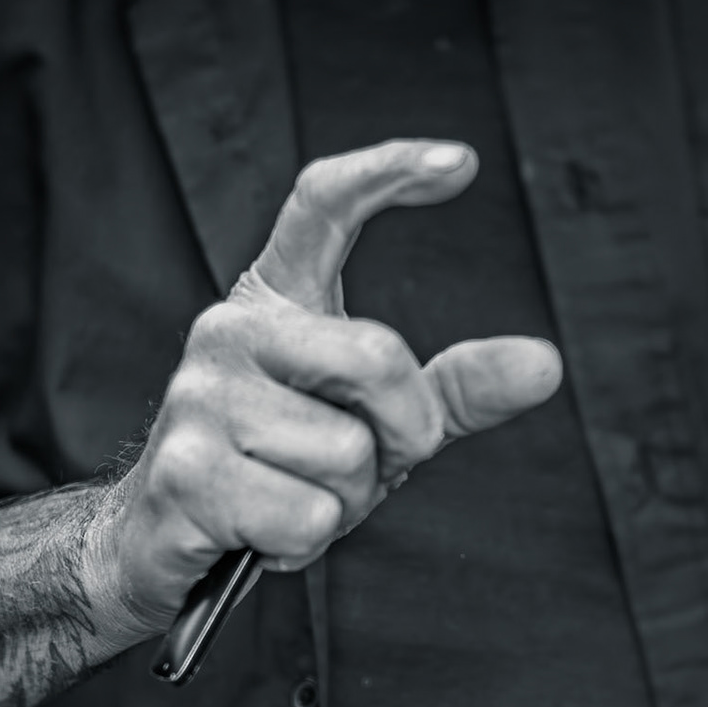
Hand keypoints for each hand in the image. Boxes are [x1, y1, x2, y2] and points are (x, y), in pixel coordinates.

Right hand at [101, 139, 563, 631]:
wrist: (163, 539)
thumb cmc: (277, 469)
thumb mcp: (375, 423)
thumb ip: (453, 391)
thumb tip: (544, 365)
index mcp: (275, 300)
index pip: (323, 205)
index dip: (389, 171)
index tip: (462, 164)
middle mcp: (230, 330)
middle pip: (376, 355)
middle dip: (403, 431)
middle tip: (369, 463)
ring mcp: (198, 396)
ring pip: (345, 454)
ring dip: (344, 501)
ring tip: (293, 498)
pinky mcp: (185, 470)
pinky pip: (307, 515)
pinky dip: (305, 542)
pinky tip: (264, 532)